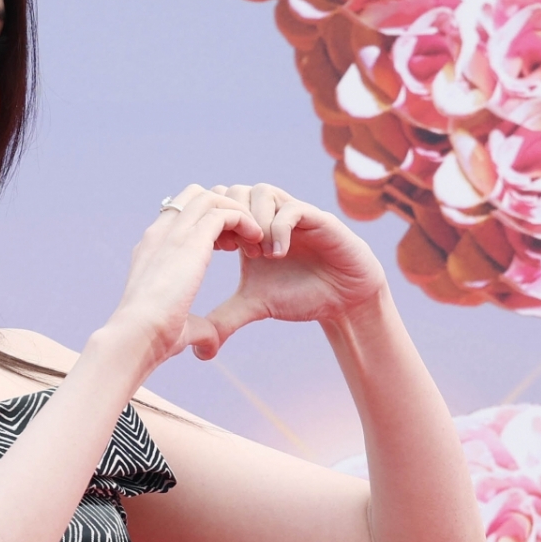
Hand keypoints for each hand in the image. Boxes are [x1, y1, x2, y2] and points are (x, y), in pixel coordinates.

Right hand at [106, 185, 264, 372]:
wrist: (137, 334)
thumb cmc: (153, 338)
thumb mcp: (179, 327)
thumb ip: (198, 329)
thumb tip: (209, 347)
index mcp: (152, 249)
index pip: (182, 214)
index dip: (209, 223)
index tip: (228, 248)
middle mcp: (160, 233)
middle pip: (196, 195)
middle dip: (224, 209)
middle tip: (242, 240)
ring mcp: (174, 232)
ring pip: (211, 197)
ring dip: (238, 213)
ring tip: (254, 240)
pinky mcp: (192, 239)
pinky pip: (225, 212)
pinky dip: (245, 221)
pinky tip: (255, 244)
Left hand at [202, 183, 386, 350]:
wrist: (343, 300)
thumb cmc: (299, 295)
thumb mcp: (255, 305)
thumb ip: (225, 318)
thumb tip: (197, 351)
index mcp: (248, 229)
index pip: (218, 203)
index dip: (211, 223)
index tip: (214, 252)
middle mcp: (268, 215)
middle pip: (234, 190)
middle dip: (231, 219)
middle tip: (234, 250)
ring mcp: (292, 213)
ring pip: (261, 192)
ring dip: (254, 221)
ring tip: (259, 254)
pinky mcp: (318, 218)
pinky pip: (292, 208)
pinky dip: (278, 228)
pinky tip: (277, 254)